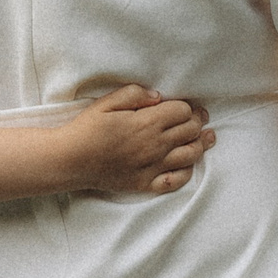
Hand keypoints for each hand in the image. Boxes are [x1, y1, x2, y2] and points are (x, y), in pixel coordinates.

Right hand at [60, 85, 213, 194]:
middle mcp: (155, 145)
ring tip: (208, 138)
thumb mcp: (107, 102)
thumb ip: (135, 94)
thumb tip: (159, 96)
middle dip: (198, 122)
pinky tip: (189, 164)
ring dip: (202, 144)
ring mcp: (152, 166)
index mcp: (147, 122)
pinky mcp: (146, 184)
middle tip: (200, 119)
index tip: (188, 107)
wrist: (70, 160)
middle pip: (190, 131)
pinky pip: (176, 180)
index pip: (182, 112)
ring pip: (190, 155)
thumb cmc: (87, 128)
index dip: (188, 107)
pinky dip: (187, 171)